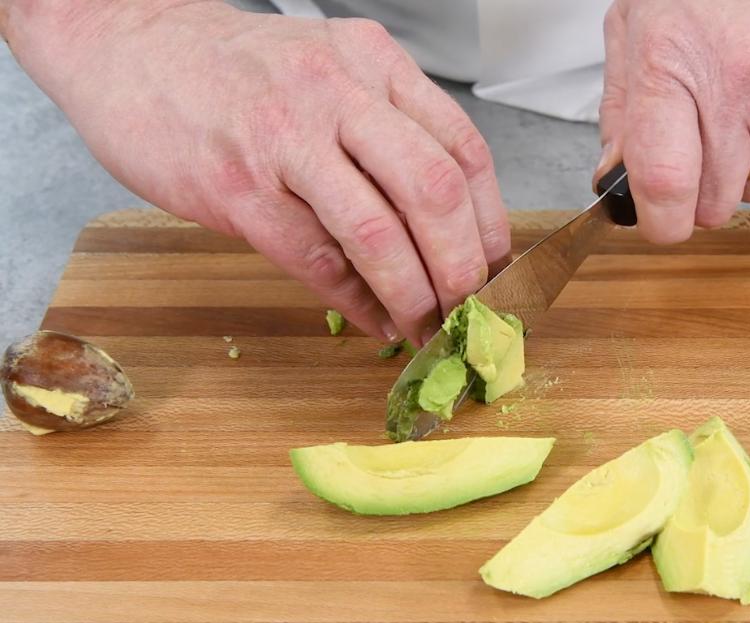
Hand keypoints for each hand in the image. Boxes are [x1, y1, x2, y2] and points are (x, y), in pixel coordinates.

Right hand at [6, 1, 509, 344]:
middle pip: (434, 191)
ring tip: (425, 326)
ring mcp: (285, 140)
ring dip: (413, 294)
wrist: (130, 48)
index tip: (497, 269)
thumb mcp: (331, 73)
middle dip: (462, 267)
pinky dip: (356, 301)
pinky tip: (374, 320)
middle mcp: (338, 94)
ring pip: (378, 232)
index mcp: (374, 64)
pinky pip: (315, 260)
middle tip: (469, 309)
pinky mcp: (237, 189)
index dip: (491, 223)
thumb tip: (444, 230)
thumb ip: (387, 136)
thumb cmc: (240, 73)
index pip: (464, 150)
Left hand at [596, 0, 749, 242]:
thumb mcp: (637, 26)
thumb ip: (622, 110)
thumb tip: (615, 179)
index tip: (660, 222)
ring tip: (746, 99)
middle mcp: (743, 81)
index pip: (666, 183)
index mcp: (676, 62)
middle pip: (718, 199)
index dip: (661, 221)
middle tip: (702, 144)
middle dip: (703, 190)